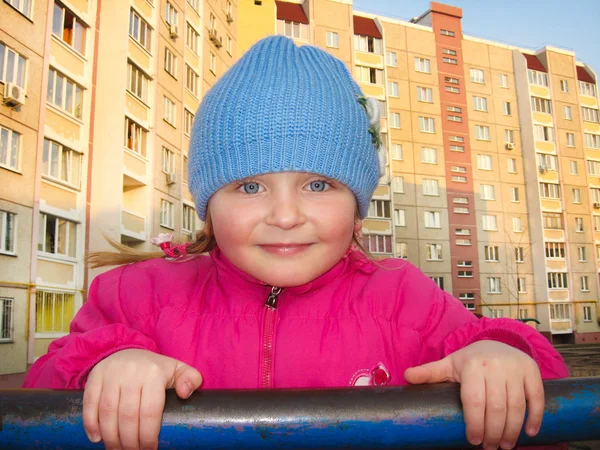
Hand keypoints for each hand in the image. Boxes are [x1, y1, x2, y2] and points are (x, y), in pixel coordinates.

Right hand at [82, 349, 202, 449]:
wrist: (128, 350)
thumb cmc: (155, 368)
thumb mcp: (177, 369)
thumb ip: (190, 379)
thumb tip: (185, 393)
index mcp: (154, 373)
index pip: (150, 411)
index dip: (149, 435)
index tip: (150, 449)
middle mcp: (131, 372)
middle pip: (128, 415)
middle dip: (130, 441)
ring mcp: (111, 374)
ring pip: (108, 412)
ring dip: (111, 437)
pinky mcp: (95, 377)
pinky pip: (90, 403)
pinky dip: (91, 424)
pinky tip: (96, 438)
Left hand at [404, 340, 543, 449]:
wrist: (498, 342)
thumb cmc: (471, 360)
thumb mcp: (449, 364)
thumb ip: (429, 372)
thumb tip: (406, 377)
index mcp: (472, 365)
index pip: (473, 400)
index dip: (474, 424)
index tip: (474, 441)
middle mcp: (495, 364)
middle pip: (496, 407)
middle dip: (493, 432)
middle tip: (490, 447)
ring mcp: (516, 367)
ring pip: (516, 406)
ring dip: (512, 430)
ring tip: (505, 445)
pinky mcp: (532, 371)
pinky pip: (536, 398)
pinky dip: (535, 417)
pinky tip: (529, 433)